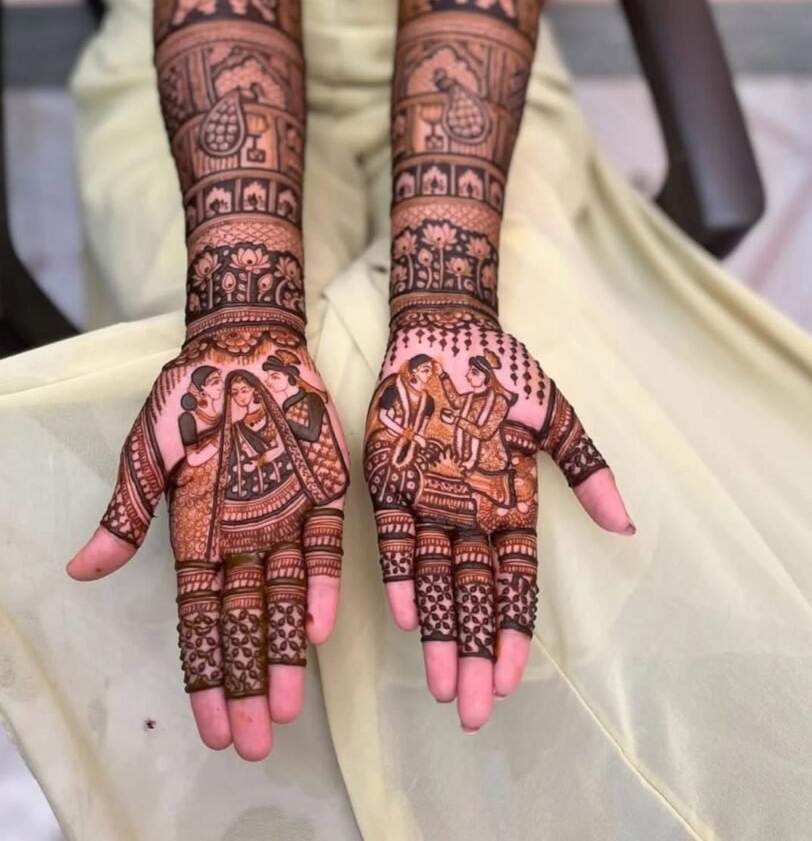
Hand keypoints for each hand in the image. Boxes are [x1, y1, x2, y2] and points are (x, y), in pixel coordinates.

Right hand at [68, 323, 348, 759]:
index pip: (200, 621)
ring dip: (288, 653)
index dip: (205, 674)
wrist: (246, 348)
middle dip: (248, 683)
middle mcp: (245, 540)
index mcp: (198, 537)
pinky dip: (324, 584)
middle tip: (257, 743)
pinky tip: (322, 627)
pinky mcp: (327, 494)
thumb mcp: (148, 454)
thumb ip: (127, 513)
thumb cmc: (189, 399)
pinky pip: (328, 548)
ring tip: (288, 708)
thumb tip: (80, 571)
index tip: (213, 728)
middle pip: (245, 625)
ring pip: (288, 601)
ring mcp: (288, 520)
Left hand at [363, 309, 633, 731]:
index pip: (515, 584)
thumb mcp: (554, 417)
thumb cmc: (505, 372)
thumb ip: (587, 468)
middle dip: (475, 655)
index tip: (513, 681)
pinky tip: (408, 616)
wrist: (445, 331)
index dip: (513, 632)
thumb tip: (627, 525)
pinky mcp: (388, 484)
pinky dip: (399, 575)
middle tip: (473, 713)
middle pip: (474, 598)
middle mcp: (468, 515)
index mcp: (511, 505)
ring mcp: (426, 503)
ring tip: (443, 687)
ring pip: (433, 581)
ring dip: (440, 633)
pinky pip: (392, 539)